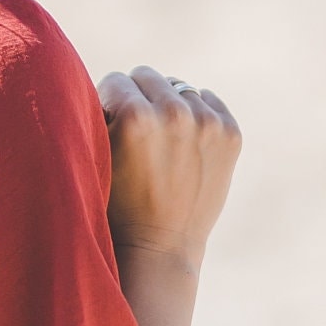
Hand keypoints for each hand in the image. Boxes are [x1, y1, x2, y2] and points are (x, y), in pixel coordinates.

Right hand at [97, 65, 241, 325]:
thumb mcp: (95, 156)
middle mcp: (175, 113)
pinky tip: (183, 144)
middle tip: (134, 134)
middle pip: (147, 76)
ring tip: (160, 141)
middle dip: (137, 99)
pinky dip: (196, 115)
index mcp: (136, 116)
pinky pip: (207, 99)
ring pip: (178, 87)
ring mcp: (208, 123)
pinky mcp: (230, 134)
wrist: (160, 249)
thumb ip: (96, 112)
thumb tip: (100, 79)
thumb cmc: (115, 205)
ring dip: (167, 106)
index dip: (107, 104)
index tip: (108, 128)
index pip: (115, 80)